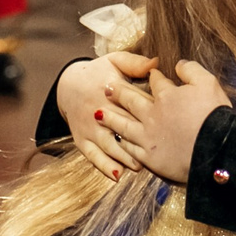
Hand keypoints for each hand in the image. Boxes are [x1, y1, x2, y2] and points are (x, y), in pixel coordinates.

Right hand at [62, 51, 157, 180]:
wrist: (68, 85)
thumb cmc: (99, 73)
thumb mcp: (115, 61)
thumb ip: (136, 63)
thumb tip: (157, 63)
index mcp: (109, 89)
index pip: (133, 101)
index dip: (150, 111)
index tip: (167, 119)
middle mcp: (99, 109)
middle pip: (122, 125)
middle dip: (139, 137)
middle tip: (158, 149)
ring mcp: (89, 127)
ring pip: (108, 144)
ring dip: (124, 155)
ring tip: (140, 165)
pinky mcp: (82, 140)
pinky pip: (92, 155)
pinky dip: (104, 165)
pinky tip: (117, 174)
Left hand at [105, 61, 232, 182]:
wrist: (215, 149)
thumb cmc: (214, 114)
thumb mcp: (208, 83)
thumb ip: (191, 70)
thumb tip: (178, 63)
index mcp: (166, 96)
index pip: (155, 82)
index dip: (152, 76)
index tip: (148, 74)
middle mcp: (152, 115)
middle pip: (131, 101)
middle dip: (118, 93)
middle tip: (106, 89)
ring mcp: (148, 137)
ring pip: (123, 126)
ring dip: (111, 119)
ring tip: (98, 114)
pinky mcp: (150, 157)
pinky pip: (130, 149)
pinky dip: (122, 145)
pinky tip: (116, 142)